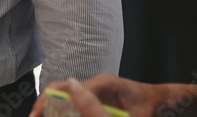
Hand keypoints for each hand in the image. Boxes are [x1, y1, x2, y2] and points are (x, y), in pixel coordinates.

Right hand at [30, 74, 172, 116]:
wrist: (162, 101)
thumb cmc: (152, 106)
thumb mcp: (138, 116)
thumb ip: (108, 112)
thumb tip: (84, 102)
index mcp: (104, 84)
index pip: (72, 88)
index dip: (55, 100)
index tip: (41, 112)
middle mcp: (96, 84)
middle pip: (62, 87)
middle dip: (46, 101)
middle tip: (34, 116)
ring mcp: (94, 90)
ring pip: (64, 94)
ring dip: (51, 106)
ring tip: (39, 116)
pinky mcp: (95, 98)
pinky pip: (72, 102)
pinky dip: (61, 110)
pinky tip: (55, 116)